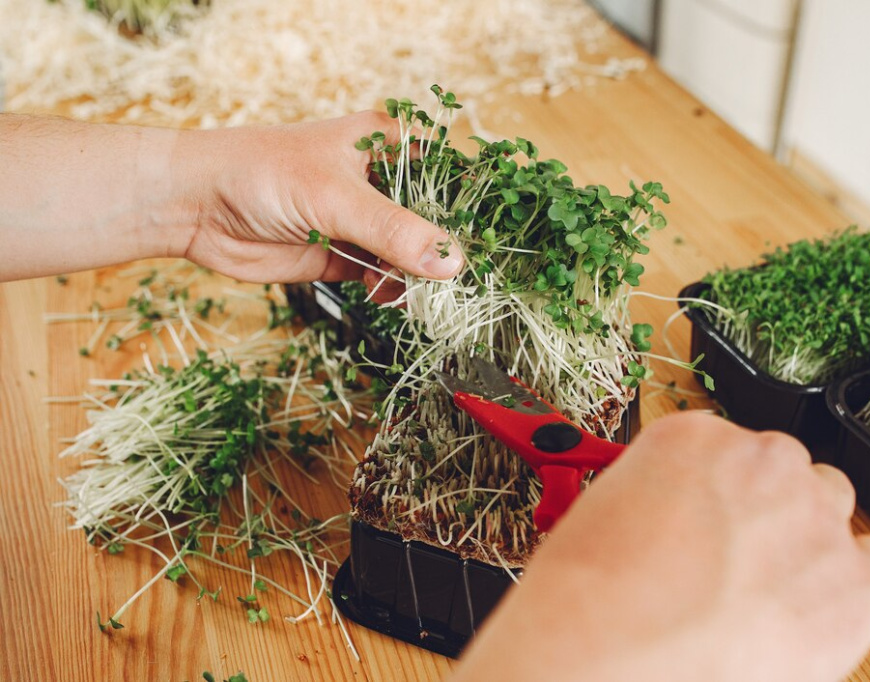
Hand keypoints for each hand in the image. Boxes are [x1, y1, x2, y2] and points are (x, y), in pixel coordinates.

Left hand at [0, 112, 461, 285]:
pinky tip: (399, 301)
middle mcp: (380, 182)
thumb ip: (394, 231)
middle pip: (435, 220)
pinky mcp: (343, 256)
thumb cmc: (259, 173)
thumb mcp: (334, 197)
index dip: (477, 206)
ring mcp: (362, 221)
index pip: (449, 174)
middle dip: (451, 251)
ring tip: (438, 298)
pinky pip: (384, 277)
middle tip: (475, 282)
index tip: (504, 240)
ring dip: (423, 278)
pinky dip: (396, 291)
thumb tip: (451, 263)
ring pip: (411, 254)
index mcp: (387, 145)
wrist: (195, 206)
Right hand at [452, 412, 869, 681]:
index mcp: (698, 438)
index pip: (729, 450)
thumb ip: (660, 497)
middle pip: (785, 471)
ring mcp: (815, 518)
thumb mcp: (606, 511)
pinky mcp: (854, 582)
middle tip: (733, 562)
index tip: (709, 524)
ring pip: (831, 510)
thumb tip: (682, 522)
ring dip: (806, 541)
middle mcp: (764, 463)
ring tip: (766, 592)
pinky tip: (809, 610)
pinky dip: (848, 586)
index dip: (719, 495)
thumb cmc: (591, 596)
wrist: (610, 652)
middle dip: (765, 512)